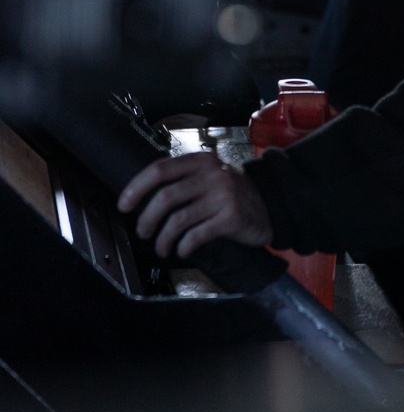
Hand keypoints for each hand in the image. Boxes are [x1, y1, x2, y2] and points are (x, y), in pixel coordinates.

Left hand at [118, 153, 273, 260]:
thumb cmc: (233, 194)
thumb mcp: (210, 176)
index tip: (123, 204)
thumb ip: (184, 179)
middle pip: (165, 197)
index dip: (136, 188)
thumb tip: (143, 198)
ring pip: (177, 220)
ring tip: (161, 247)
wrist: (270, 206)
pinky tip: (183, 250)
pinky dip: (183, 247)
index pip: (159, 169)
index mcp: (201, 161)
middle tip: (143, 231)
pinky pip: (196, 236)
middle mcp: (212, 174)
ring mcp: (223, 195)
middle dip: (146, 220)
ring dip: (162, 239)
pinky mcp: (231, 217)